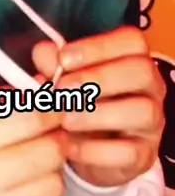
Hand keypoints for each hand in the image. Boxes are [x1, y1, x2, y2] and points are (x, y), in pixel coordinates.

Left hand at [32, 26, 165, 187]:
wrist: (89, 153)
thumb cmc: (80, 106)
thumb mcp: (65, 83)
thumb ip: (54, 65)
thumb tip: (43, 51)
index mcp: (133, 60)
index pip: (131, 41)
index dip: (98, 47)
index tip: (63, 59)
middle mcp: (150, 88)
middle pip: (141, 71)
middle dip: (99, 78)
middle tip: (62, 90)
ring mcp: (151, 123)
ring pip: (142, 111)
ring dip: (98, 114)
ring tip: (65, 120)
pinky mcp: (144, 155)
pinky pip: (129, 152)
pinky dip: (95, 150)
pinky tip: (69, 146)